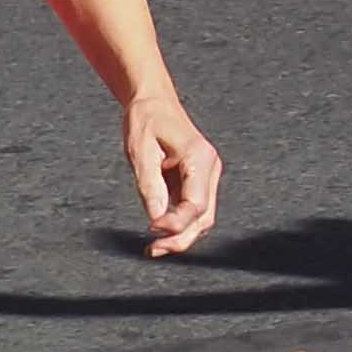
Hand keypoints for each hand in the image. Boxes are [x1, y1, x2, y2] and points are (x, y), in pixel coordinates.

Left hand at [119, 85, 217, 256]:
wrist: (153, 101)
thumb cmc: (146, 120)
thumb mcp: (140, 151)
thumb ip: (150, 185)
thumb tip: (154, 219)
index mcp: (200, 159)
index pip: (196, 204)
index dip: (175, 223)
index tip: (150, 230)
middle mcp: (210, 168)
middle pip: (205, 216)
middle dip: (181, 238)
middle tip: (153, 250)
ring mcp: (207, 174)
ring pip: (202, 216)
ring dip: (182, 234)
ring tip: (154, 247)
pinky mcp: (197, 179)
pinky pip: (193, 208)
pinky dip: (180, 223)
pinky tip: (160, 230)